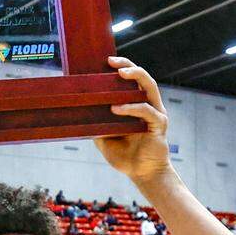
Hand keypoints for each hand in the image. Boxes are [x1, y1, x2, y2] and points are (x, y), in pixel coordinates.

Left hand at [93, 57, 171, 182]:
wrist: (142, 174)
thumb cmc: (125, 156)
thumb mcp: (104, 139)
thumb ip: (96, 125)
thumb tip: (77, 115)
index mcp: (136, 104)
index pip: (131, 80)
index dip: (121, 68)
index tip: (104, 62)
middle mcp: (148, 104)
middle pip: (142, 77)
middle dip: (128, 65)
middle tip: (111, 61)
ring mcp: (155, 113)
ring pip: (149, 87)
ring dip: (135, 76)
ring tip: (120, 73)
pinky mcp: (158, 124)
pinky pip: (146, 111)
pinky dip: (131, 108)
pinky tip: (116, 108)